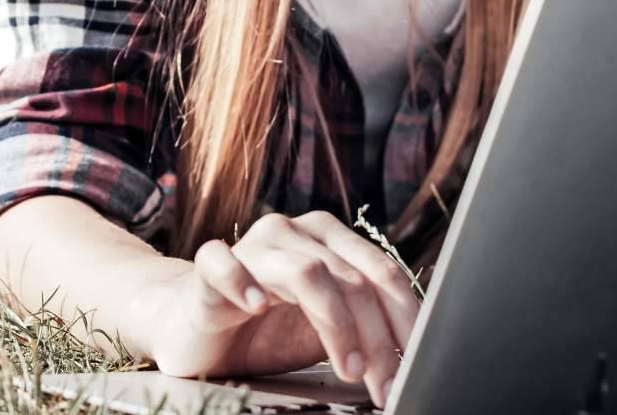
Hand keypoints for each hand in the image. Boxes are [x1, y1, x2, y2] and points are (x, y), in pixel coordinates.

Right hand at [136, 211, 419, 404]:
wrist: (198, 330)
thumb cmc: (266, 330)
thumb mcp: (327, 330)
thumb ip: (364, 329)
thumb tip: (418, 358)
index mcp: (329, 238)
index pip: (382, 272)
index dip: (405, 321)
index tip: (416, 365)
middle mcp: (294, 231)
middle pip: (352, 277)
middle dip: (376, 336)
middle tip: (383, 383)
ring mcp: (252, 245)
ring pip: (307, 272)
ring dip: (335, 324)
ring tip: (347, 368)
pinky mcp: (209, 267)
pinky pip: (222, 262)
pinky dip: (242, 281)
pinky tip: (256, 308)